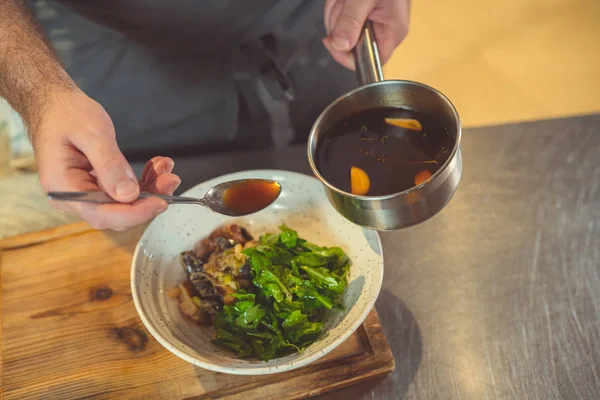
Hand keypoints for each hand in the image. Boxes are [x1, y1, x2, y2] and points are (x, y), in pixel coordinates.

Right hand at [33, 88, 180, 230]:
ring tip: (166, 168)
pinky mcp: (96, 186)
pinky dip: (143, 181)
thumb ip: (109, 164)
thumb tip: (128, 195)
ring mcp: (85, 193)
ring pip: (124, 204)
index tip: (161, 202)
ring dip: (150, 189)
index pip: (102, 214)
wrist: (54, 103)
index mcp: (64, 188)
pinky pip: (123, 192)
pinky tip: (156, 167)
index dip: (134, 213)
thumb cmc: (66, 114)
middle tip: (171, 180)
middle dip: (148, 200)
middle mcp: (73, 197)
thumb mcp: (91, 134)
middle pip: (116, 214)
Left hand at [323, 0, 409, 69]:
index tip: (333, 42)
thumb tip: (341, 46)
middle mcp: (384, 30)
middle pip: (351, 46)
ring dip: (337, 12)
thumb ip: (352, 20)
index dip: (349, 58)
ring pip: (342, 32)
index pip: (371, 61)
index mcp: (393, 30)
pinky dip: (338, 7)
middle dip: (339, 23)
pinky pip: (341, 20)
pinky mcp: (362, 16)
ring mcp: (372, 23)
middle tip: (346, 2)